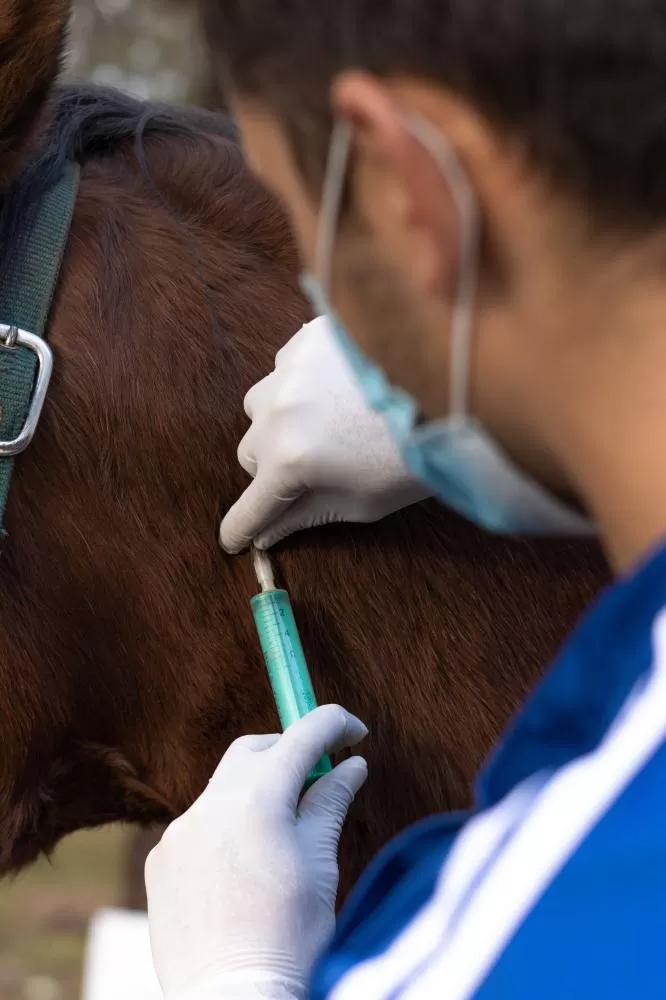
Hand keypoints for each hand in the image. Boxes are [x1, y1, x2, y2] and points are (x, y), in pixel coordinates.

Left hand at [145, 705, 368, 999]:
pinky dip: (227, 827)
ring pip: (224, 788)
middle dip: (288, 751)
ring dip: (256, 793)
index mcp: (258, 800)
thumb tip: (351, 765)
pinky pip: (199, 825)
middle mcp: (211, 805)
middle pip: (253, 750)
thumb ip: (330, 803)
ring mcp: (179, 833)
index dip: (332, 725)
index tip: (354, 730)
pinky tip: (245, 867)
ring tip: (282, 835)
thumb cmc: (288, 936)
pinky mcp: (161, 861)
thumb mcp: (321, 864)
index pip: (300, 736)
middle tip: (319, 776)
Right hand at [220, 315, 430, 552]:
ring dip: (280, 422)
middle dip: (271, 469)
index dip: (241, 529)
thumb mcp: (365, 502)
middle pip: (249, 454)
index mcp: (291, 463)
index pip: (250, 508)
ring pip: (260, 407)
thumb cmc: (416, 454)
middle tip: (310, 472)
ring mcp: (288, 369)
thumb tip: (271, 532)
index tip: (234, 541)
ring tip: (324, 424)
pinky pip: (284, 369)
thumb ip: (308, 516)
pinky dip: (299, 385)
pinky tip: (335, 390)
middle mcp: (278, 414)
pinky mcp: (307, 337)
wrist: (455, 385)